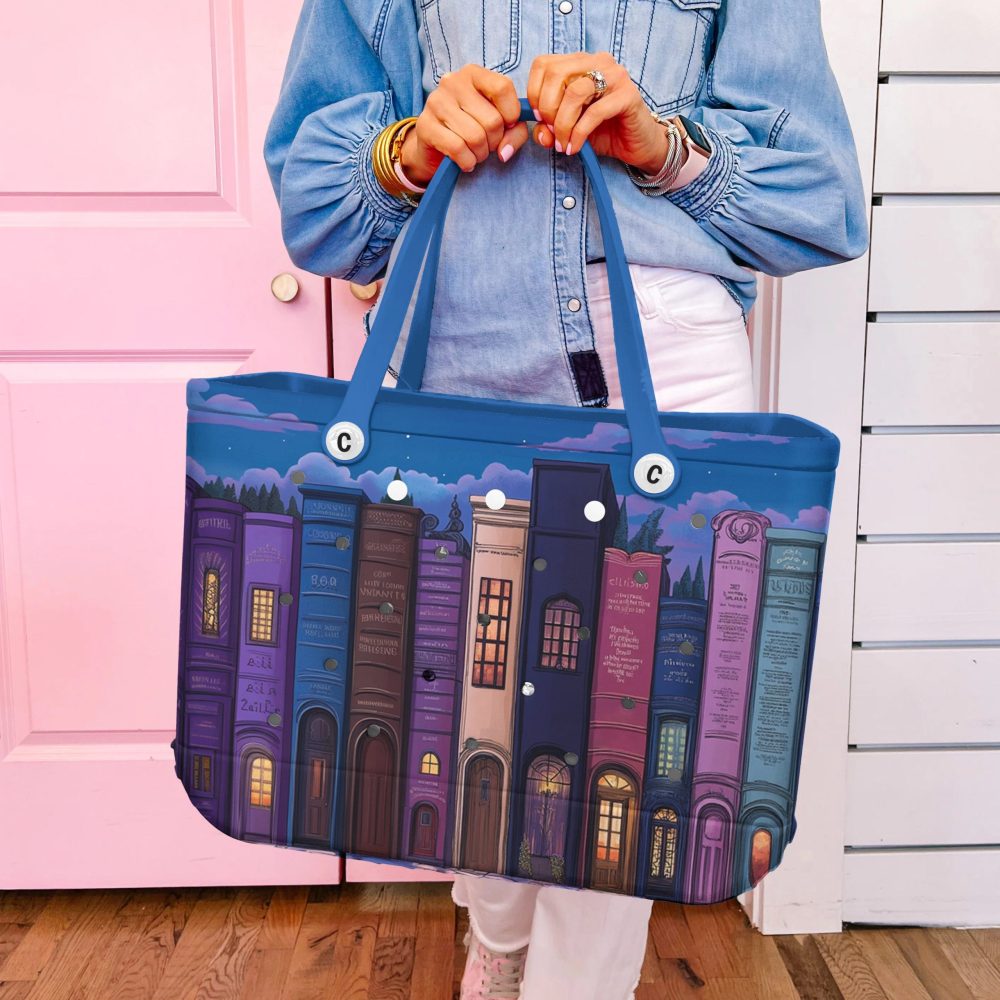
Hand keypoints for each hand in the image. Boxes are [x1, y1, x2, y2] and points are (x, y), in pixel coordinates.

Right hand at [400, 64, 529, 181]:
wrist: (434, 148)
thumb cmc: (472, 131)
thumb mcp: (500, 126)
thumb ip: (515, 132)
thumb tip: (505, 151)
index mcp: (473, 74)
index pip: (503, 88)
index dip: (512, 114)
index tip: (507, 126)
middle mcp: (452, 82)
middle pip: (492, 119)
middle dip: (495, 142)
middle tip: (486, 145)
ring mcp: (436, 102)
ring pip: (476, 137)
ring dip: (480, 154)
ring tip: (475, 153)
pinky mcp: (425, 125)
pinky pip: (458, 149)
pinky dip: (467, 161)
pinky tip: (465, 161)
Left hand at [526, 52, 672, 174]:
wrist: (637, 145)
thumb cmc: (603, 132)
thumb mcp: (568, 130)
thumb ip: (549, 128)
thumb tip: (540, 131)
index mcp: (580, 63)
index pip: (543, 64)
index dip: (534, 92)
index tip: (538, 118)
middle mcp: (597, 62)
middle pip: (555, 74)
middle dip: (546, 108)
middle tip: (552, 132)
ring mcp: (615, 75)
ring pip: (574, 92)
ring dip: (562, 123)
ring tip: (563, 143)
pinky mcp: (628, 95)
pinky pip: (594, 112)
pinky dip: (579, 133)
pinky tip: (575, 147)